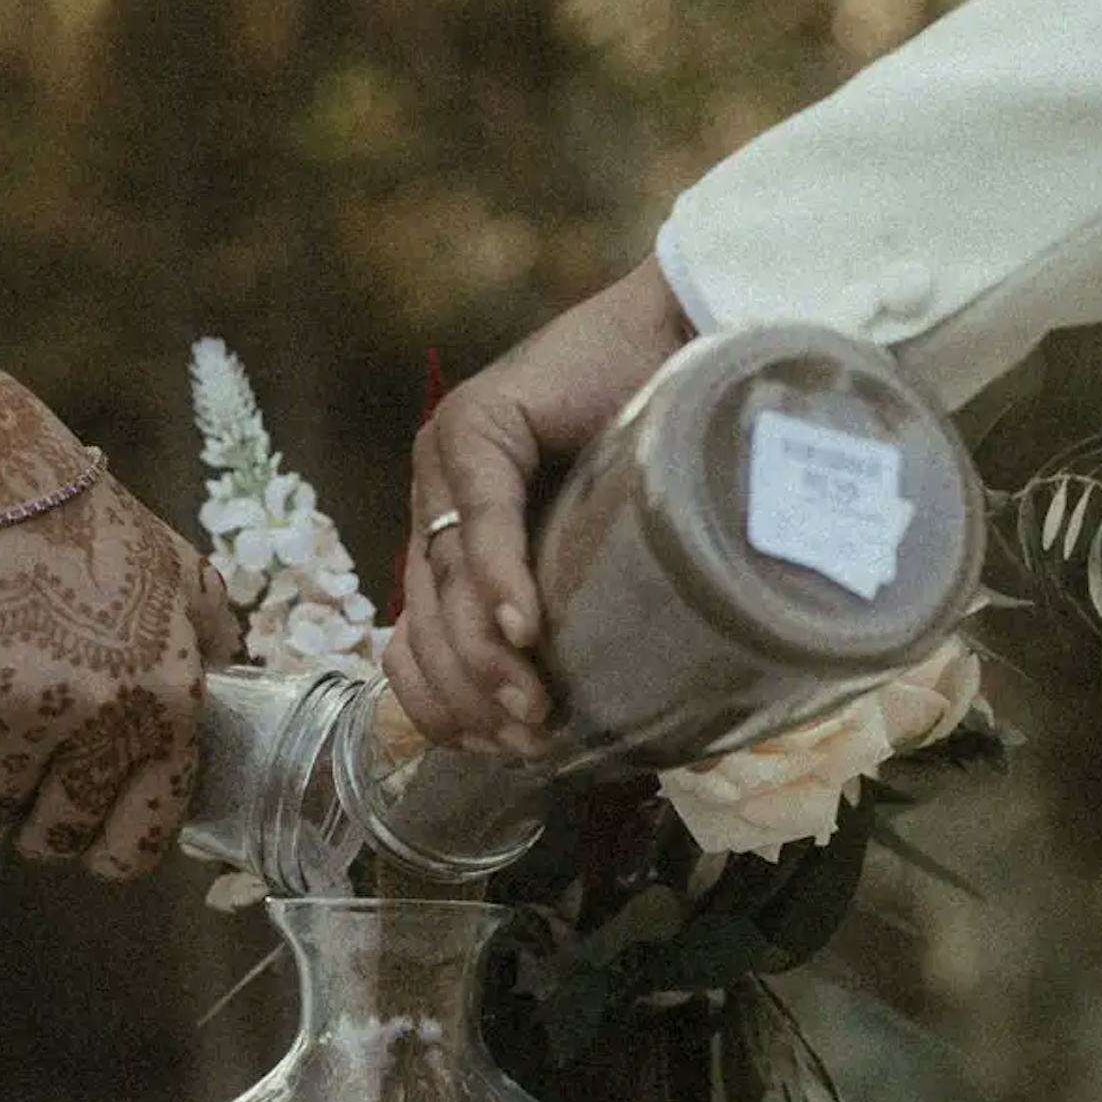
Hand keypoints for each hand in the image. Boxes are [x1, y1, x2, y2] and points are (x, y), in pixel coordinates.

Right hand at [0, 441, 242, 878]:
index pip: (145, 830)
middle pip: (58, 832)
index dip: (112, 851)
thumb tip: (233, 681)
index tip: (90, 847)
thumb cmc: (86, 528)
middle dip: (37, 834)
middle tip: (24, 815)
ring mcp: (21, 712)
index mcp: (169, 698)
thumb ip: (214, 634)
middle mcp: (102, 715)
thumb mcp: (179, 572)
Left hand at [386, 256, 690, 753]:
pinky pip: (482, 516)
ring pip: (444, 579)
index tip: (491, 752)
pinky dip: (500, 578)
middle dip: (469, 693)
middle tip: (529, 740)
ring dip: (486, 653)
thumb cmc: (659, 461)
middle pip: (425, 619)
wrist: (685, 348)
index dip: (443, 704)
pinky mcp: (478, 420)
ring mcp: (445, 457)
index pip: (415, 639)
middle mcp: (434, 499)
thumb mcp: (594, 558)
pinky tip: (526, 629)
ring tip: (534, 705)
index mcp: (449, 538)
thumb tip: (550, 730)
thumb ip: (560, 614)